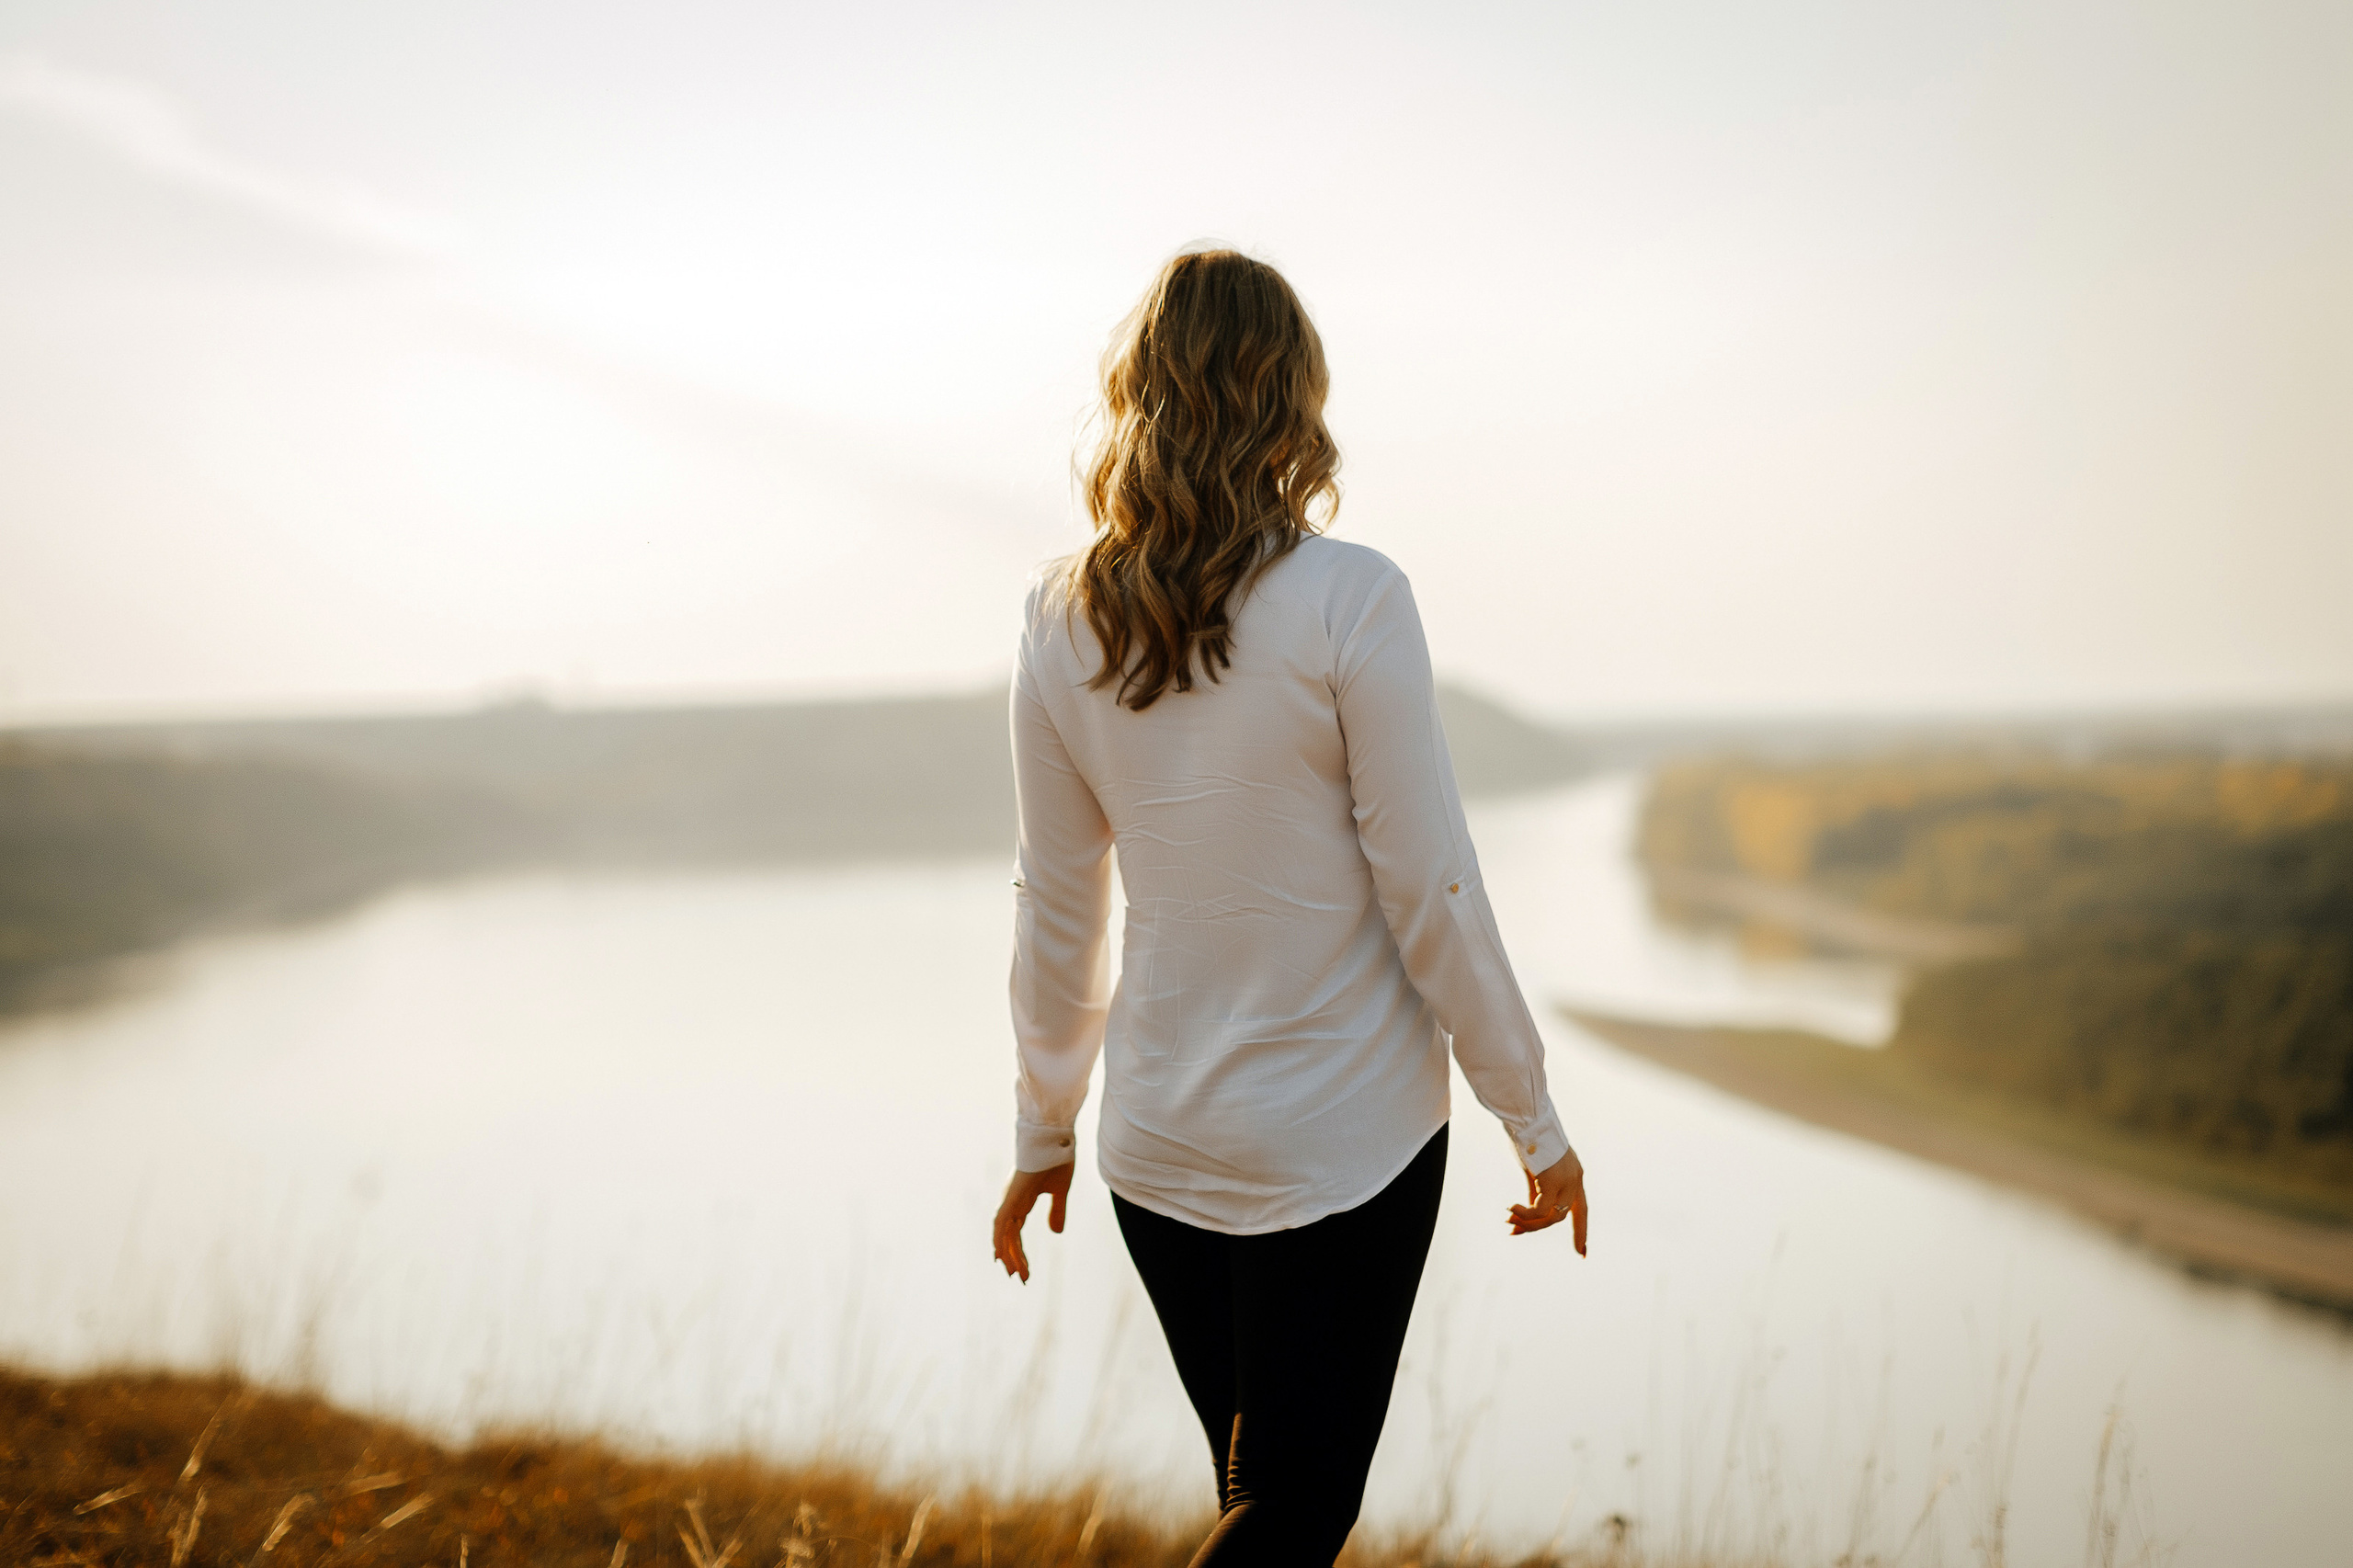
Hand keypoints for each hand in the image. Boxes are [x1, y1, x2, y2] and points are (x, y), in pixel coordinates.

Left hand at [992, 1162, 1072, 1282]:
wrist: (1054, 1138)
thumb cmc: (1057, 1158)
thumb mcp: (1060, 1192)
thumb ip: (1056, 1211)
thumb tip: (1055, 1233)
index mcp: (1022, 1200)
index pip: (1016, 1230)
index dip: (1018, 1250)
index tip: (1023, 1268)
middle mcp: (1012, 1202)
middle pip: (1009, 1237)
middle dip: (1015, 1258)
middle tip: (1023, 1278)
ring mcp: (1010, 1199)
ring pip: (1004, 1235)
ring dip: (1010, 1256)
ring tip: (1018, 1275)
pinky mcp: (1010, 1198)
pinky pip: (1000, 1225)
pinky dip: (1000, 1242)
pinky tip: (1002, 1258)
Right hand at [1508, 1146, 1587, 1253]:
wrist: (1527, 1119)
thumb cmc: (1527, 1140)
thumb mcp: (1536, 1170)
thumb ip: (1537, 1191)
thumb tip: (1530, 1214)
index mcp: (1574, 1175)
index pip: (1581, 1209)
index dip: (1581, 1231)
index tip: (1583, 1253)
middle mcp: (1575, 1179)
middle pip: (1562, 1215)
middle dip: (1537, 1228)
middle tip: (1513, 1231)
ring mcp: (1566, 1180)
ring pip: (1552, 1216)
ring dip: (1528, 1222)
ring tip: (1509, 1218)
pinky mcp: (1553, 1180)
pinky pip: (1540, 1210)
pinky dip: (1524, 1214)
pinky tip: (1511, 1209)